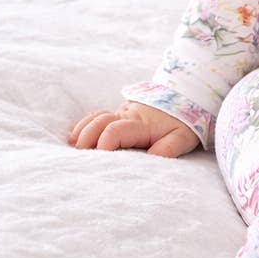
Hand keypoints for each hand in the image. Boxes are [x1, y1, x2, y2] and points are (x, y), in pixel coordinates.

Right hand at [66, 101, 199, 157]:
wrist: (185, 97)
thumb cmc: (183, 121)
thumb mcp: (182, 137)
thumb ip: (168, 149)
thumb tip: (150, 160)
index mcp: (140, 123)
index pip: (114, 131)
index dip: (103, 145)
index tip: (100, 160)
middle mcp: (127, 115)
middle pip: (99, 121)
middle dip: (86, 138)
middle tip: (81, 157)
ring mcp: (121, 112)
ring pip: (95, 117)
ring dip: (82, 131)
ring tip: (73, 148)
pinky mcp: (119, 113)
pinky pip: (97, 116)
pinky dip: (84, 125)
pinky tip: (74, 137)